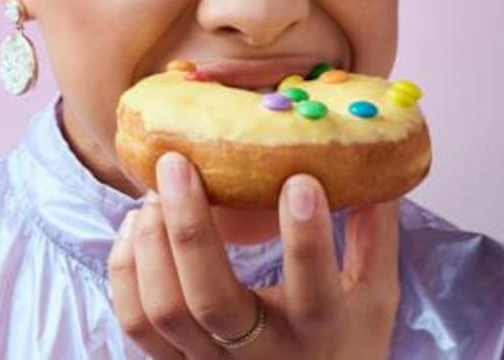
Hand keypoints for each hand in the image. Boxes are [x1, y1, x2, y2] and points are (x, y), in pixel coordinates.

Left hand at [108, 152, 400, 358]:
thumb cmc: (344, 344)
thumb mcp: (375, 297)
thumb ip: (375, 233)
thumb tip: (377, 164)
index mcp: (319, 334)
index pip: (314, 291)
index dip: (306, 239)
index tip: (299, 179)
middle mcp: (260, 356)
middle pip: (210, 299)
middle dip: (189, 226)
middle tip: (179, 164)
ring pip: (163, 310)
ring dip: (152, 242)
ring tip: (157, 191)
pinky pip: (135, 322)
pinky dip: (126, 268)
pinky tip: (139, 224)